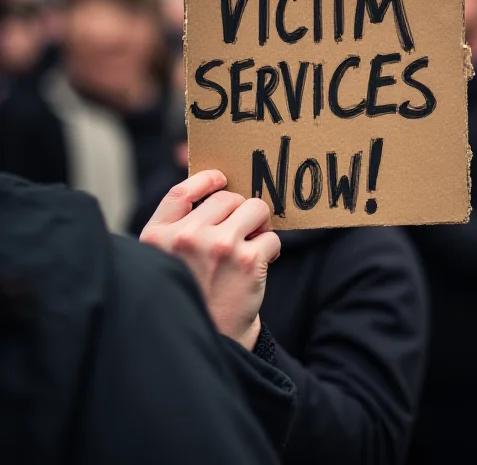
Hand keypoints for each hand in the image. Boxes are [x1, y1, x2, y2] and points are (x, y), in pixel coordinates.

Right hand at [140, 170, 279, 349]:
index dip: (205, 180)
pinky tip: (259, 268)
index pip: (181, 192)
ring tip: (252, 247)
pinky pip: (272, 236)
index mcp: (157, 237)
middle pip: (226, 198)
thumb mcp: (166, 263)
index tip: (221, 179)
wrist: (213, 344)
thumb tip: (218, 190)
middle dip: (240, 211)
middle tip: (243, 234)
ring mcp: (218, 246)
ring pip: (254, 209)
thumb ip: (179, 229)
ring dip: (259, 225)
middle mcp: (185, 237)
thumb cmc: (192, 300)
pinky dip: (271, 250)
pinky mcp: (248, 260)